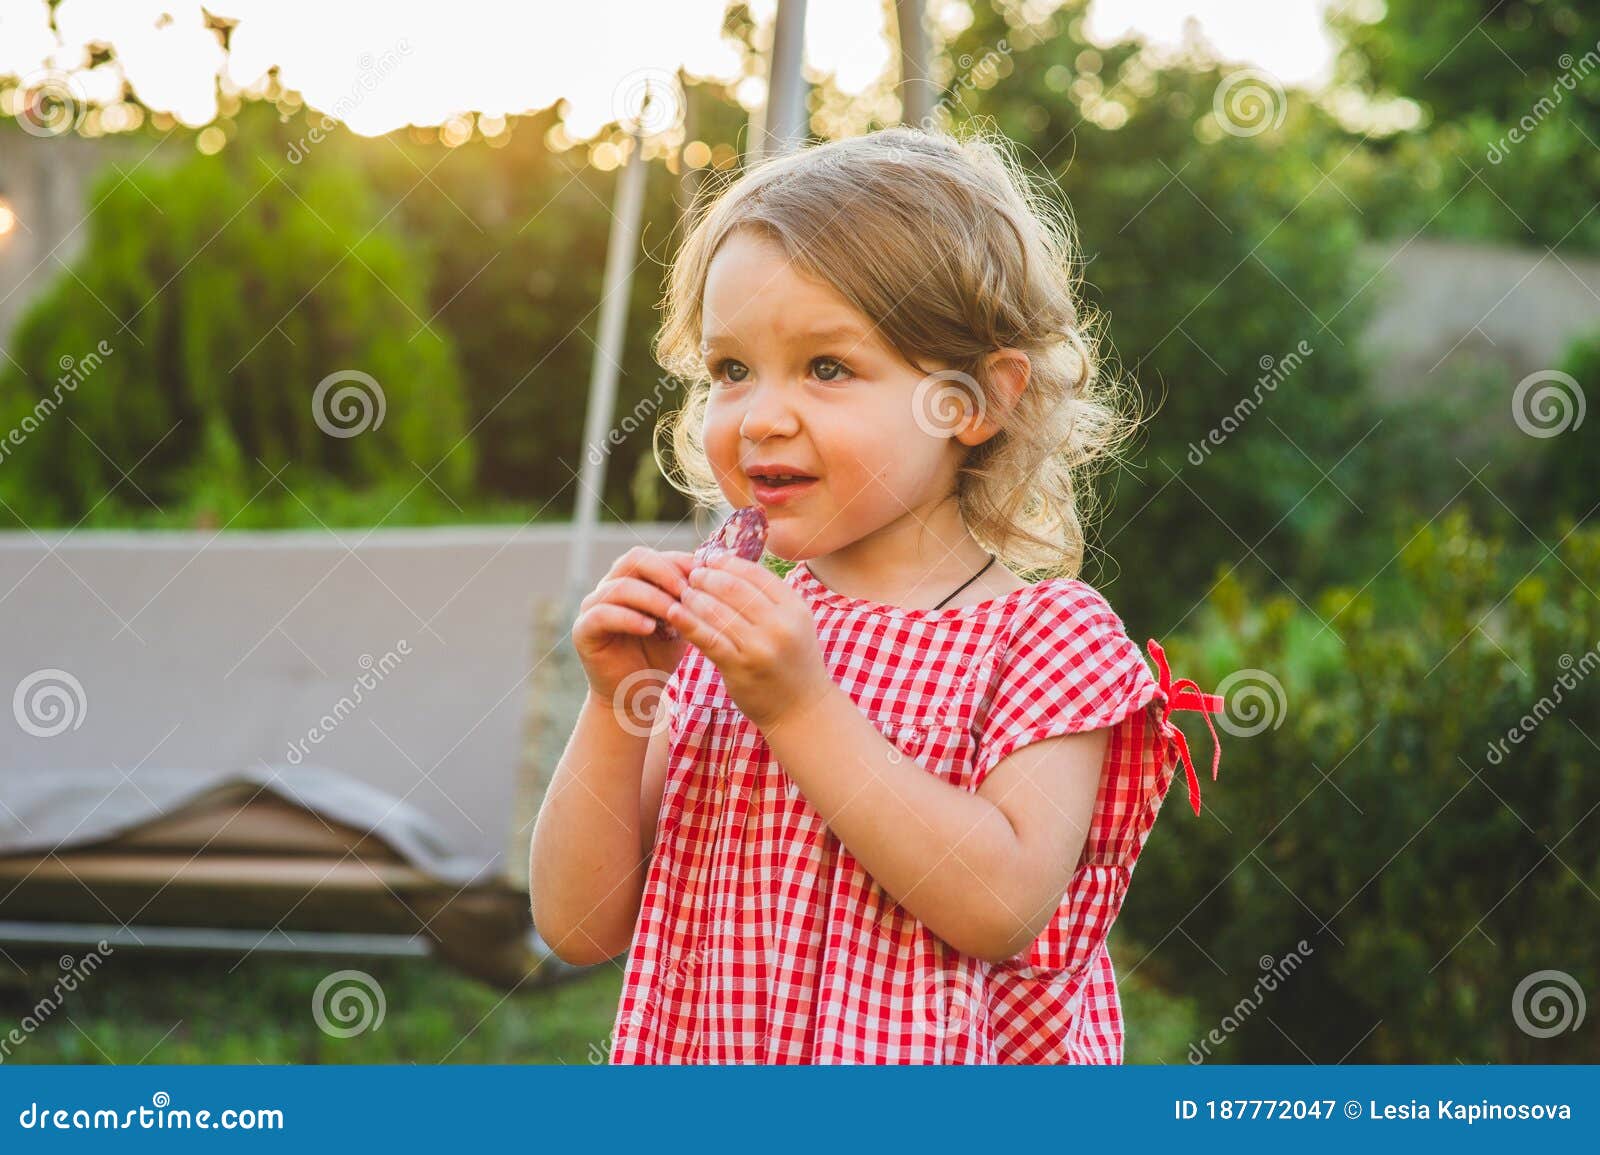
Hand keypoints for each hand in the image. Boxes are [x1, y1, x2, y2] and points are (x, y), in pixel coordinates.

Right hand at [572, 546, 695, 705]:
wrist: (636, 694)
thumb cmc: (659, 655)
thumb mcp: (680, 622)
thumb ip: (688, 598)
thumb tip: (711, 572)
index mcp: (632, 579)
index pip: (654, 556)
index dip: (678, 561)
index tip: (703, 576)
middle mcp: (610, 586)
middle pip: (635, 559)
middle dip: (665, 572)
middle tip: (687, 591)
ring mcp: (593, 606)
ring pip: (621, 586)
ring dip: (652, 598)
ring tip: (674, 613)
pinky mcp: (583, 630)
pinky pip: (603, 614)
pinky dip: (629, 618)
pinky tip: (650, 628)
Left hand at [662, 553, 831, 732]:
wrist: (802, 710)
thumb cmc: (793, 663)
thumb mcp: (794, 624)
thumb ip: (770, 599)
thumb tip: (732, 567)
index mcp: (795, 607)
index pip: (754, 573)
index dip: (726, 563)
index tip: (709, 560)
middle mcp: (780, 624)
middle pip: (733, 588)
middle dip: (707, 577)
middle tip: (691, 574)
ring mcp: (760, 647)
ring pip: (717, 611)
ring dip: (694, 597)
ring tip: (682, 592)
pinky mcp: (740, 668)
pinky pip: (708, 639)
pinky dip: (688, 622)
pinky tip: (674, 613)